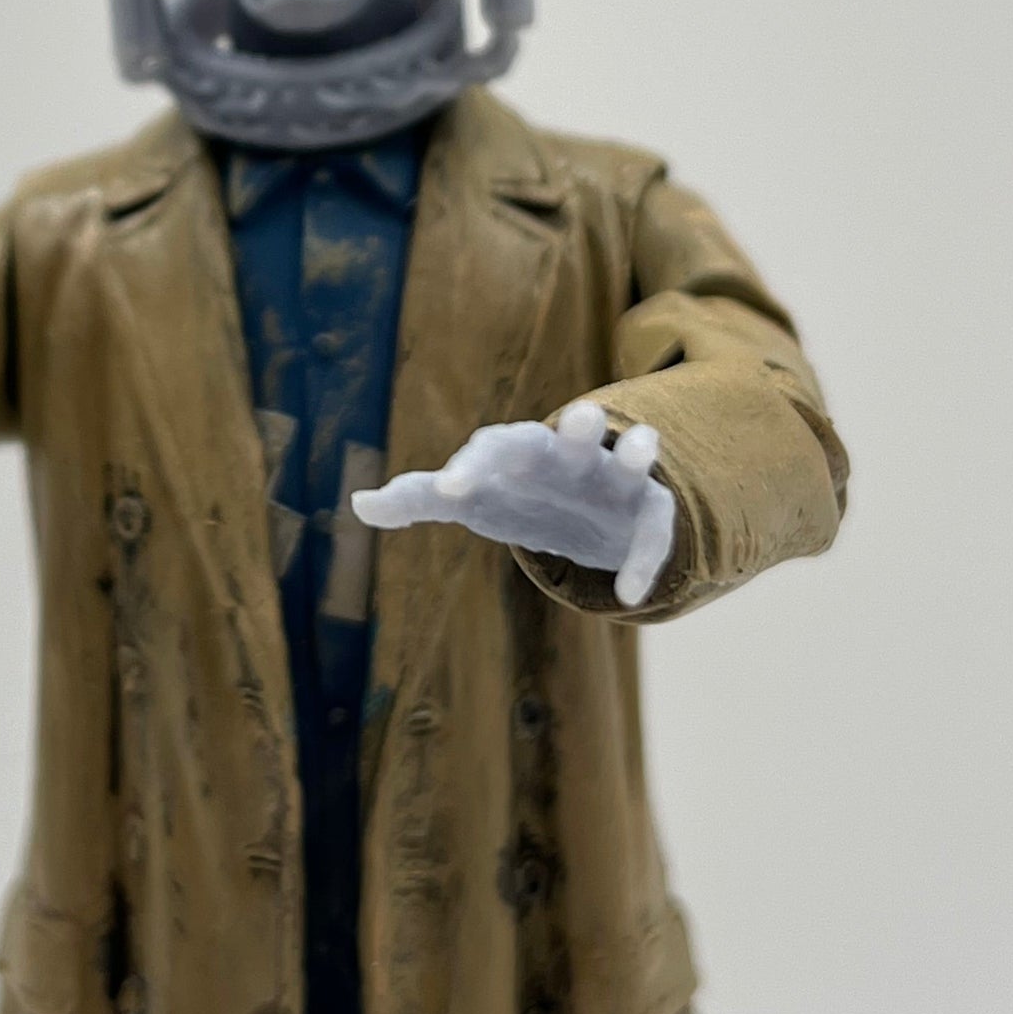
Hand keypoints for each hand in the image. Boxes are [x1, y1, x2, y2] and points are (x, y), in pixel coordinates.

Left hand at [352, 400, 675, 608]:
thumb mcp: (469, 500)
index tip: (447, 491)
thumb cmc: (515, 496)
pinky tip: (629, 595)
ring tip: (639, 452)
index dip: (470, 465)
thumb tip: (357, 504)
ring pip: (632, 455)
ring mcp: (613, 477)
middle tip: (580, 418)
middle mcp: (570, 454)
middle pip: (577, 429)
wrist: (582, 513)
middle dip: (581, 422)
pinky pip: (656, 526)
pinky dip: (646, 556)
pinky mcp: (647, 509)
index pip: (494, 446)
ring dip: (637, 450)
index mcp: (520, 450)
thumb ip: (416, 497)